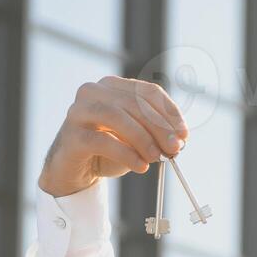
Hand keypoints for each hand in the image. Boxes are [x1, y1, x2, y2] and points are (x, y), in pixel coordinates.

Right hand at [39, 75, 189, 196]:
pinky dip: (126, 154)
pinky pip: (102, 141)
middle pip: (134, 103)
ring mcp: (79, 111)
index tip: (184, 134)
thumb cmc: (107, 151)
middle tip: (175, 149)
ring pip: (117, 117)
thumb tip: (178, 140)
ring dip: (143, 139)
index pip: (148, 92)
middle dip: (159, 128)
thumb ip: (154, 134)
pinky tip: (140, 166)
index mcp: (112, 86)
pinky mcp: (72, 135)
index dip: (169, 112)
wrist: (74, 171)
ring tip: (157, 158)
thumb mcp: (136, 138)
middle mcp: (93, 92)